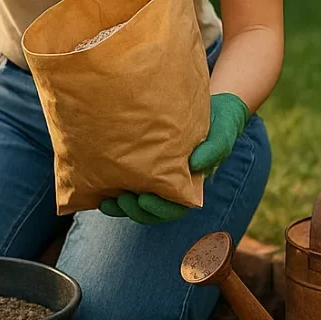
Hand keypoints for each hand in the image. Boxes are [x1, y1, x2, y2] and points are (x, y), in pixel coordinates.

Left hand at [98, 93, 250, 223]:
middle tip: (122, 200)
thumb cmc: (220, 125)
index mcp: (191, 186)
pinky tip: (99, 185)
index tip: (144, 200)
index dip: (159, 210)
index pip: (175, 208)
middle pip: (152, 210)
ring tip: (105, 202)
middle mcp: (172, 186)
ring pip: (137, 201)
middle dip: (135, 210)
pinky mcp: (145, 165)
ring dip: (120, 206)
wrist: (212, 108)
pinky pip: (129, 181)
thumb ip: (213, 151)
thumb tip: (195, 165)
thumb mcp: (221, 136)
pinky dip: (114, 188)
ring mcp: (157, 177)